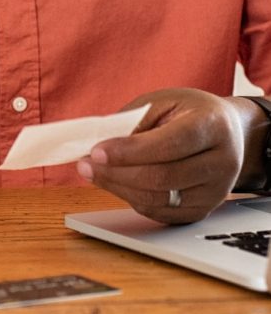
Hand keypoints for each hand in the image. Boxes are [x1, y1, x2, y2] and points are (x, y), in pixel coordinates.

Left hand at [76, 89, 245, 223]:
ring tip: (92, 174)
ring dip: (119, 188)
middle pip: (163, 177)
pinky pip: (163, 212)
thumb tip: (99, 142)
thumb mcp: (162, 101)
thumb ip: (133, 120)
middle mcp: (221, 162)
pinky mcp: (204, 210)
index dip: (129, 151)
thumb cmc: (189, 112)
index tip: (96, 152)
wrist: (228, 132)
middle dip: (117, 173)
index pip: (169, 144)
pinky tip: (115, 184)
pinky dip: (133, 199)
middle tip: (85, 165)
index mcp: (212, 126)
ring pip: (161, 199)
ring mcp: (216, 191)